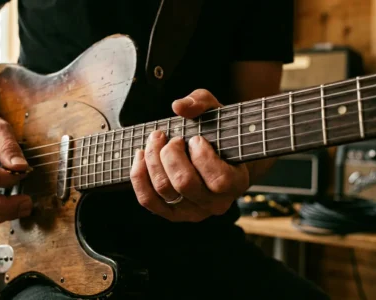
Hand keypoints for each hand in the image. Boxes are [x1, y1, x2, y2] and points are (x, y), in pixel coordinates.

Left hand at [130, 89, 249, 221]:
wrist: (215, 158)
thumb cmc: (218, 134)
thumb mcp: (216, 112)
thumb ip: (202, 103)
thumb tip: (179, 107)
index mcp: (235, 183)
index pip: (218, 179)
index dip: (202, 156)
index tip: (196, 139)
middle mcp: (215, 203)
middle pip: (184, 183)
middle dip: (171, 153)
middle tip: (173, 138)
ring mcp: (192, 212)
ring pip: (164, 189)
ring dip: (153, 159)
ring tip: (156, 140)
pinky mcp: (171, 213)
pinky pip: (148, 200)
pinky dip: (139, 176)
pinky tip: (141, 156)